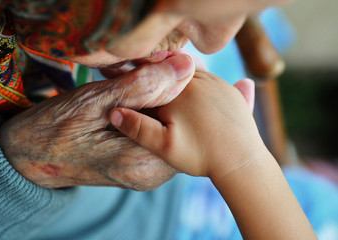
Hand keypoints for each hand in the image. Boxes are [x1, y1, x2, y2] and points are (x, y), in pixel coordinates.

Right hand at [0, 54, 193, 189]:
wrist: (31, 155)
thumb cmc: (55, 126)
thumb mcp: (95, 100)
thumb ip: (142, 86)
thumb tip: (183, 67)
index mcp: (141, 162)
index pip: (183, 121)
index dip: (177, 89)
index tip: (158, 70)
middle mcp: (150, 176)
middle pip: (178, 127)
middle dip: (166, 96)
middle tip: (143, 77)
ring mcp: (146, 176)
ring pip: (169, 131)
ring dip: (156, 105)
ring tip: (131, 90)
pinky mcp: (140, 169)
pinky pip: (156, 138)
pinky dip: (148, 117)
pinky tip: (130, 105)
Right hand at [109, 70, 262, 178]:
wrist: (242, 162)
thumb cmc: (201, 156)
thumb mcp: (164, 146)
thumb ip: (137, 128)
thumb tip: (113, 113)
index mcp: (180, 90)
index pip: (151, 76)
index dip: (136, 77)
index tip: (123, 76)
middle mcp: (199, 79)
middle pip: (170, 70)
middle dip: (155, 72)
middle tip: (140, 74)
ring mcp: (217, 83)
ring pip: (188, 71)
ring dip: (175, 73)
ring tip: (162, 78)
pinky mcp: (228, 90)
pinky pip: (207, 77)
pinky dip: (194, 78)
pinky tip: (188, 86)